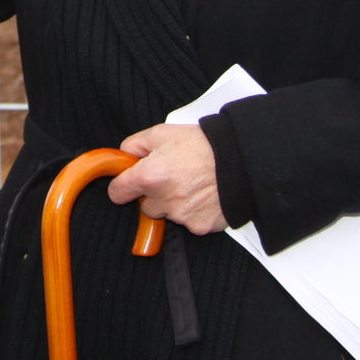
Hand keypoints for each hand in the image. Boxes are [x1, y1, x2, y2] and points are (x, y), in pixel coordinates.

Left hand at [106, 123, 227, 234]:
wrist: (241, 160)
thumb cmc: (203, 145)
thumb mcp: (162, 133)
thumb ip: (135, 145)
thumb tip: (124, 156)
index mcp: (149, 176)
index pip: (117, 193)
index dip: (122, 186)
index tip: (127, 184)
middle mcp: (163, 200)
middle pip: (145, 207)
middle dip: (154, 195)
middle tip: (172, 177)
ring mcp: (182, 216)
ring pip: (169, 214)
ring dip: (175, 203)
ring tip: (193, 183)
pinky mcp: (200, 226)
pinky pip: (190, 221)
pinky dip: (195, 211)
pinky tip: (205, 195)